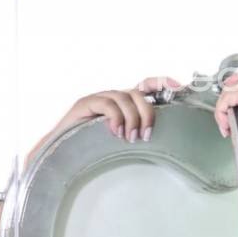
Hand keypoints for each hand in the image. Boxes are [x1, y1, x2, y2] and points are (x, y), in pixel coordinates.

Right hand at [26, 80, 181, 163]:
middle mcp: (113, 98)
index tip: (177, 86)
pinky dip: (116, 118)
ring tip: (130, 139)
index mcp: (124, 106)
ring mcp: (98, 99)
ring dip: (132, 119)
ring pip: (124, 97)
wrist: (60, 153)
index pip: (145, 86)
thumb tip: (159, 144)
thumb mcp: (122, 145)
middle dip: (147, 113)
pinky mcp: (85, 104)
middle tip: (146, 136)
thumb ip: (137, 137)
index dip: (161, 82)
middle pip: (138, 93)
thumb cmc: (93, 153)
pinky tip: (115, 133)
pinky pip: (107, 104)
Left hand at [213, 68, 237, 150]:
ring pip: (228, 90)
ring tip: (226, 126)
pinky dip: (222, 113)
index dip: (234, 93)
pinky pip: (227, 99)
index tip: (230, 111)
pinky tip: (226, 126)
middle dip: (226, 101)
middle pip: (233, 82)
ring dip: (223, 109)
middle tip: (225, 119)